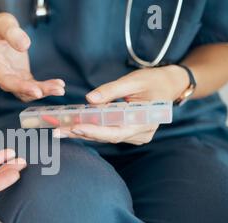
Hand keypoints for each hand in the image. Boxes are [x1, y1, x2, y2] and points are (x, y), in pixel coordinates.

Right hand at [0, 13, 64, 101]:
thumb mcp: (2, 23)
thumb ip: (11, 32)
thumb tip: (25, 46)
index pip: (5, 80)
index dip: (20, 87)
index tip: (36, 91)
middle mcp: (0, 75)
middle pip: (18, 89)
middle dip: (37, 91)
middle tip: (57, 90)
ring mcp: (11, 78)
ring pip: (26, 91)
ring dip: (44, 91)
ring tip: (60, 89)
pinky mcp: (21, 77)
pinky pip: (33, 86)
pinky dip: (45, 87)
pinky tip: (58, 85)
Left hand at [55, 65, 189, 144]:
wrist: (169, 85)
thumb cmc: (154, 80)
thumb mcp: (134, 80)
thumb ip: (111, 90)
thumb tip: (89, 99)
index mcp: (145, 121)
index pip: (115, 131)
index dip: (94, 131)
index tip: (74, 127)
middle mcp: (140, 134)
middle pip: (106, 136)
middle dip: (81, 133)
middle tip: (57, 131)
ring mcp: (135, 136)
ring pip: (105, 136)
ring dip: (82, 132)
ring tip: (59, 128)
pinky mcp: (129, 133)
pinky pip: (107, 132)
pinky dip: (91, 128)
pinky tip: (72, 125)